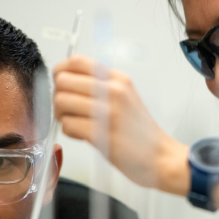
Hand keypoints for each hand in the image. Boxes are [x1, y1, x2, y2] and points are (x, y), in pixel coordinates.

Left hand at [53, 55, 189, 194]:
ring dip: (61, 115)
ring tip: (74, 122)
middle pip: (63, 81)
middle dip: (58, 96)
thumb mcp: (125, 98)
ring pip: (62, 101)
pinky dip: (69, 131)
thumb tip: (66, 82)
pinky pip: (68, 125)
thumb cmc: (141, 132)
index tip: (61, 85)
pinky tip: (82, 135)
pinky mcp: (101, 134)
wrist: (161, 157)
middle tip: (66, 109)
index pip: (76, 61)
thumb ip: (99, 87)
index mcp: (118, 79)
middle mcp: (113, 91)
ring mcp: (107, 112)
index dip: (60, 72)